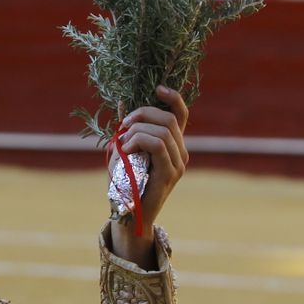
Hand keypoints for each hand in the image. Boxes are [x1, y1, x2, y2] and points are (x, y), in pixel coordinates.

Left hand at [108, 85, 189, 266]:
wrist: (128, 215)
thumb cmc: (124, 184)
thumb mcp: (125, 153)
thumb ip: (128, 135)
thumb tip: (123, 113)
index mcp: (173, 145)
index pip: (180, 115)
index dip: (173, 98)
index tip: (157, 88)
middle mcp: (180, 153)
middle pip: (169, 119)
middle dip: (142, 114)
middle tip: (122, 125)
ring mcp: (178, 163)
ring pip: (163, 130)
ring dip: (137, 129)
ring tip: (122, 142)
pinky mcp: (170, 173)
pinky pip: (157, 145)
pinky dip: (139, 140)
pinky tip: (127, 148)